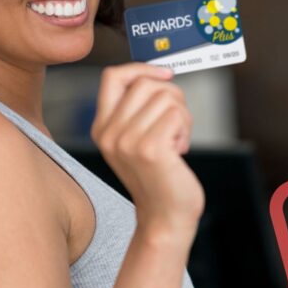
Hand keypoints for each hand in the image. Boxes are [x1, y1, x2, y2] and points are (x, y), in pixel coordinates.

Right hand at [91, 63, 203, 232]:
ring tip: (177, 140)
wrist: (165, 219)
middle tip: (177, 123)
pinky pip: (176, 114)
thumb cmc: (159, 176)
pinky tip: (180, 150)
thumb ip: (137, 110)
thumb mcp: (135, 140)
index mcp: (101, 128)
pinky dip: (186, 128)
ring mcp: (127, 141)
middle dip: (172, 96)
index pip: (112, 76)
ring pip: (165, 96)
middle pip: (146, 83)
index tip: (166, 76)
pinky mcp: (150, 149)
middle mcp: (109, 133)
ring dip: (182, 115)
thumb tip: (159, 73)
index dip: (142, 68)